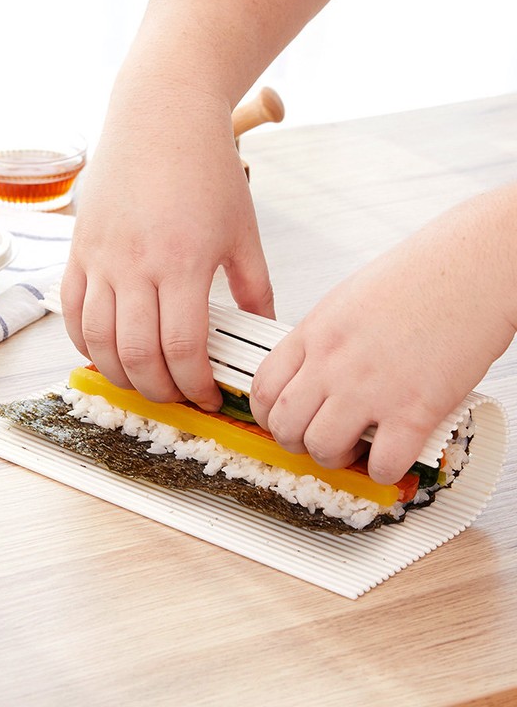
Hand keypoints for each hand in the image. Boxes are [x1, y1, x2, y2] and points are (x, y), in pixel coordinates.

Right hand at [62, 90, 274, 410]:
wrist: (160, 116)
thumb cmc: (206, 169)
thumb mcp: (244, 231)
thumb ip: (255, 288)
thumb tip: (264, 331)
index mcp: (182, 263)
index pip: (183, 350)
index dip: (195, 385)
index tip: (206, 395)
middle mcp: (135, 266)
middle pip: (136, 355)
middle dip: (158, 390)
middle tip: (175, 394)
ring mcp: (101, 258)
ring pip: (96, 340)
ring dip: (118, 372)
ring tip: (142, 379)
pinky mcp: (79, 248)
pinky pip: (71, 309)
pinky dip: (83, 340)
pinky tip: (103, 350)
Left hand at [249, 189, 516, 483]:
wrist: (473, 265)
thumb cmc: (420, 275)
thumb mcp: (347, 300)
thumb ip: (324, 338)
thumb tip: (314, 372)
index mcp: (314, 332)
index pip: (264, 388)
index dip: (268, 415)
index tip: (282, 422)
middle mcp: (333, 362)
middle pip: (285, 425)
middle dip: (295, 442)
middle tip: (317, 440)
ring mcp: (370, 387)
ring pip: (322, 448)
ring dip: (335, 459)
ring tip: (354, 450)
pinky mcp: (415, 409)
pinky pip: (382, 464)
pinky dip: (383, 471)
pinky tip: (391, 458)